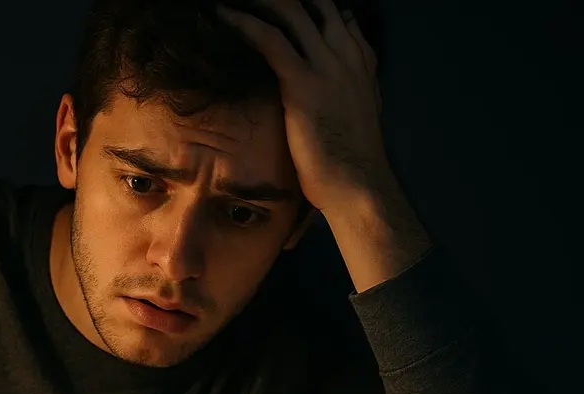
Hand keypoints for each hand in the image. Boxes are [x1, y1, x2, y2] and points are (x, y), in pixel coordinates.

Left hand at [221, 0, 430, 290]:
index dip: (310, 5)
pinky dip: (243, 22)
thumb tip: (332, 82)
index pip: (336, 15)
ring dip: (260, 1)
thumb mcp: (358, 113)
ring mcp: (327, 65)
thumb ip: (348, 88)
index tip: (281, 7)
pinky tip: (223, 15)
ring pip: (291, 11)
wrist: (358, 185)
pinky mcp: (304, 82)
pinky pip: (270, 38)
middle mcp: (347, 54)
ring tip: (232, 0)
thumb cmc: (352, 162)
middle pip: (315, 3)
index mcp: (360, 60)